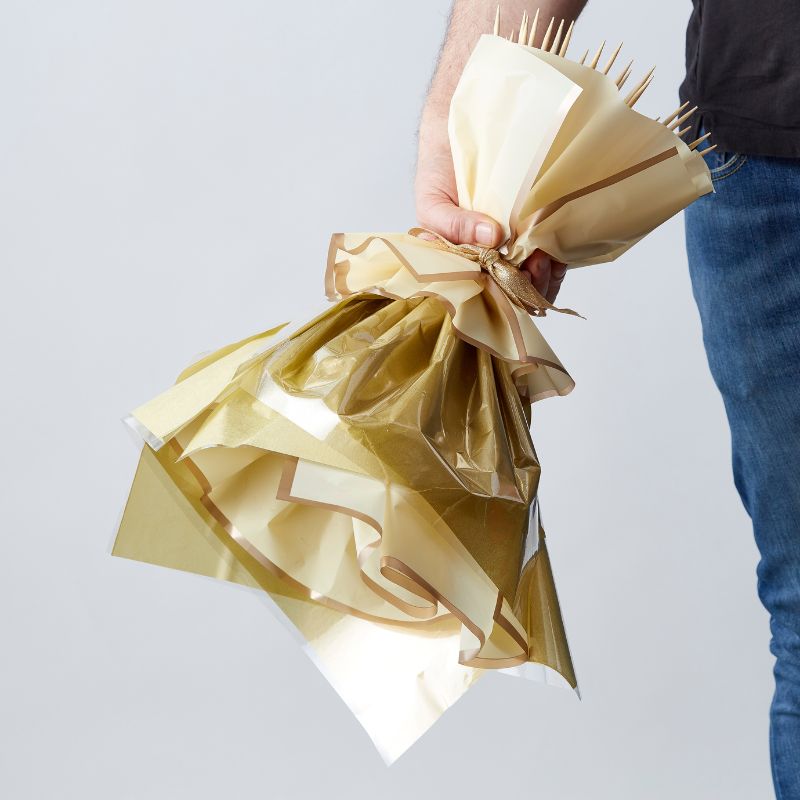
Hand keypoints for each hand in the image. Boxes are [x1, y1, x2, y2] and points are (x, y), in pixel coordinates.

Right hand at [415, 126, 567, 303]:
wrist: (458, 124)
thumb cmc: (439, 168)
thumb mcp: (433, 200)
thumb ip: (452, 225)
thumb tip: (492, 239)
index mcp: (460, 260)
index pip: (480, 291)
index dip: (498, 294)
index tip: (511, 281)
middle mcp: (487, 256)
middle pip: (510, 286)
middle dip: (527, 285)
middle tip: (537, 267)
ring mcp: (513, 241)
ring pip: (532, 272)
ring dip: (545, 272)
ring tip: (547, 258)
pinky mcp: (534, 223)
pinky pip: (549, 246)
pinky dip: (557, 252)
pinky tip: (557, 248)